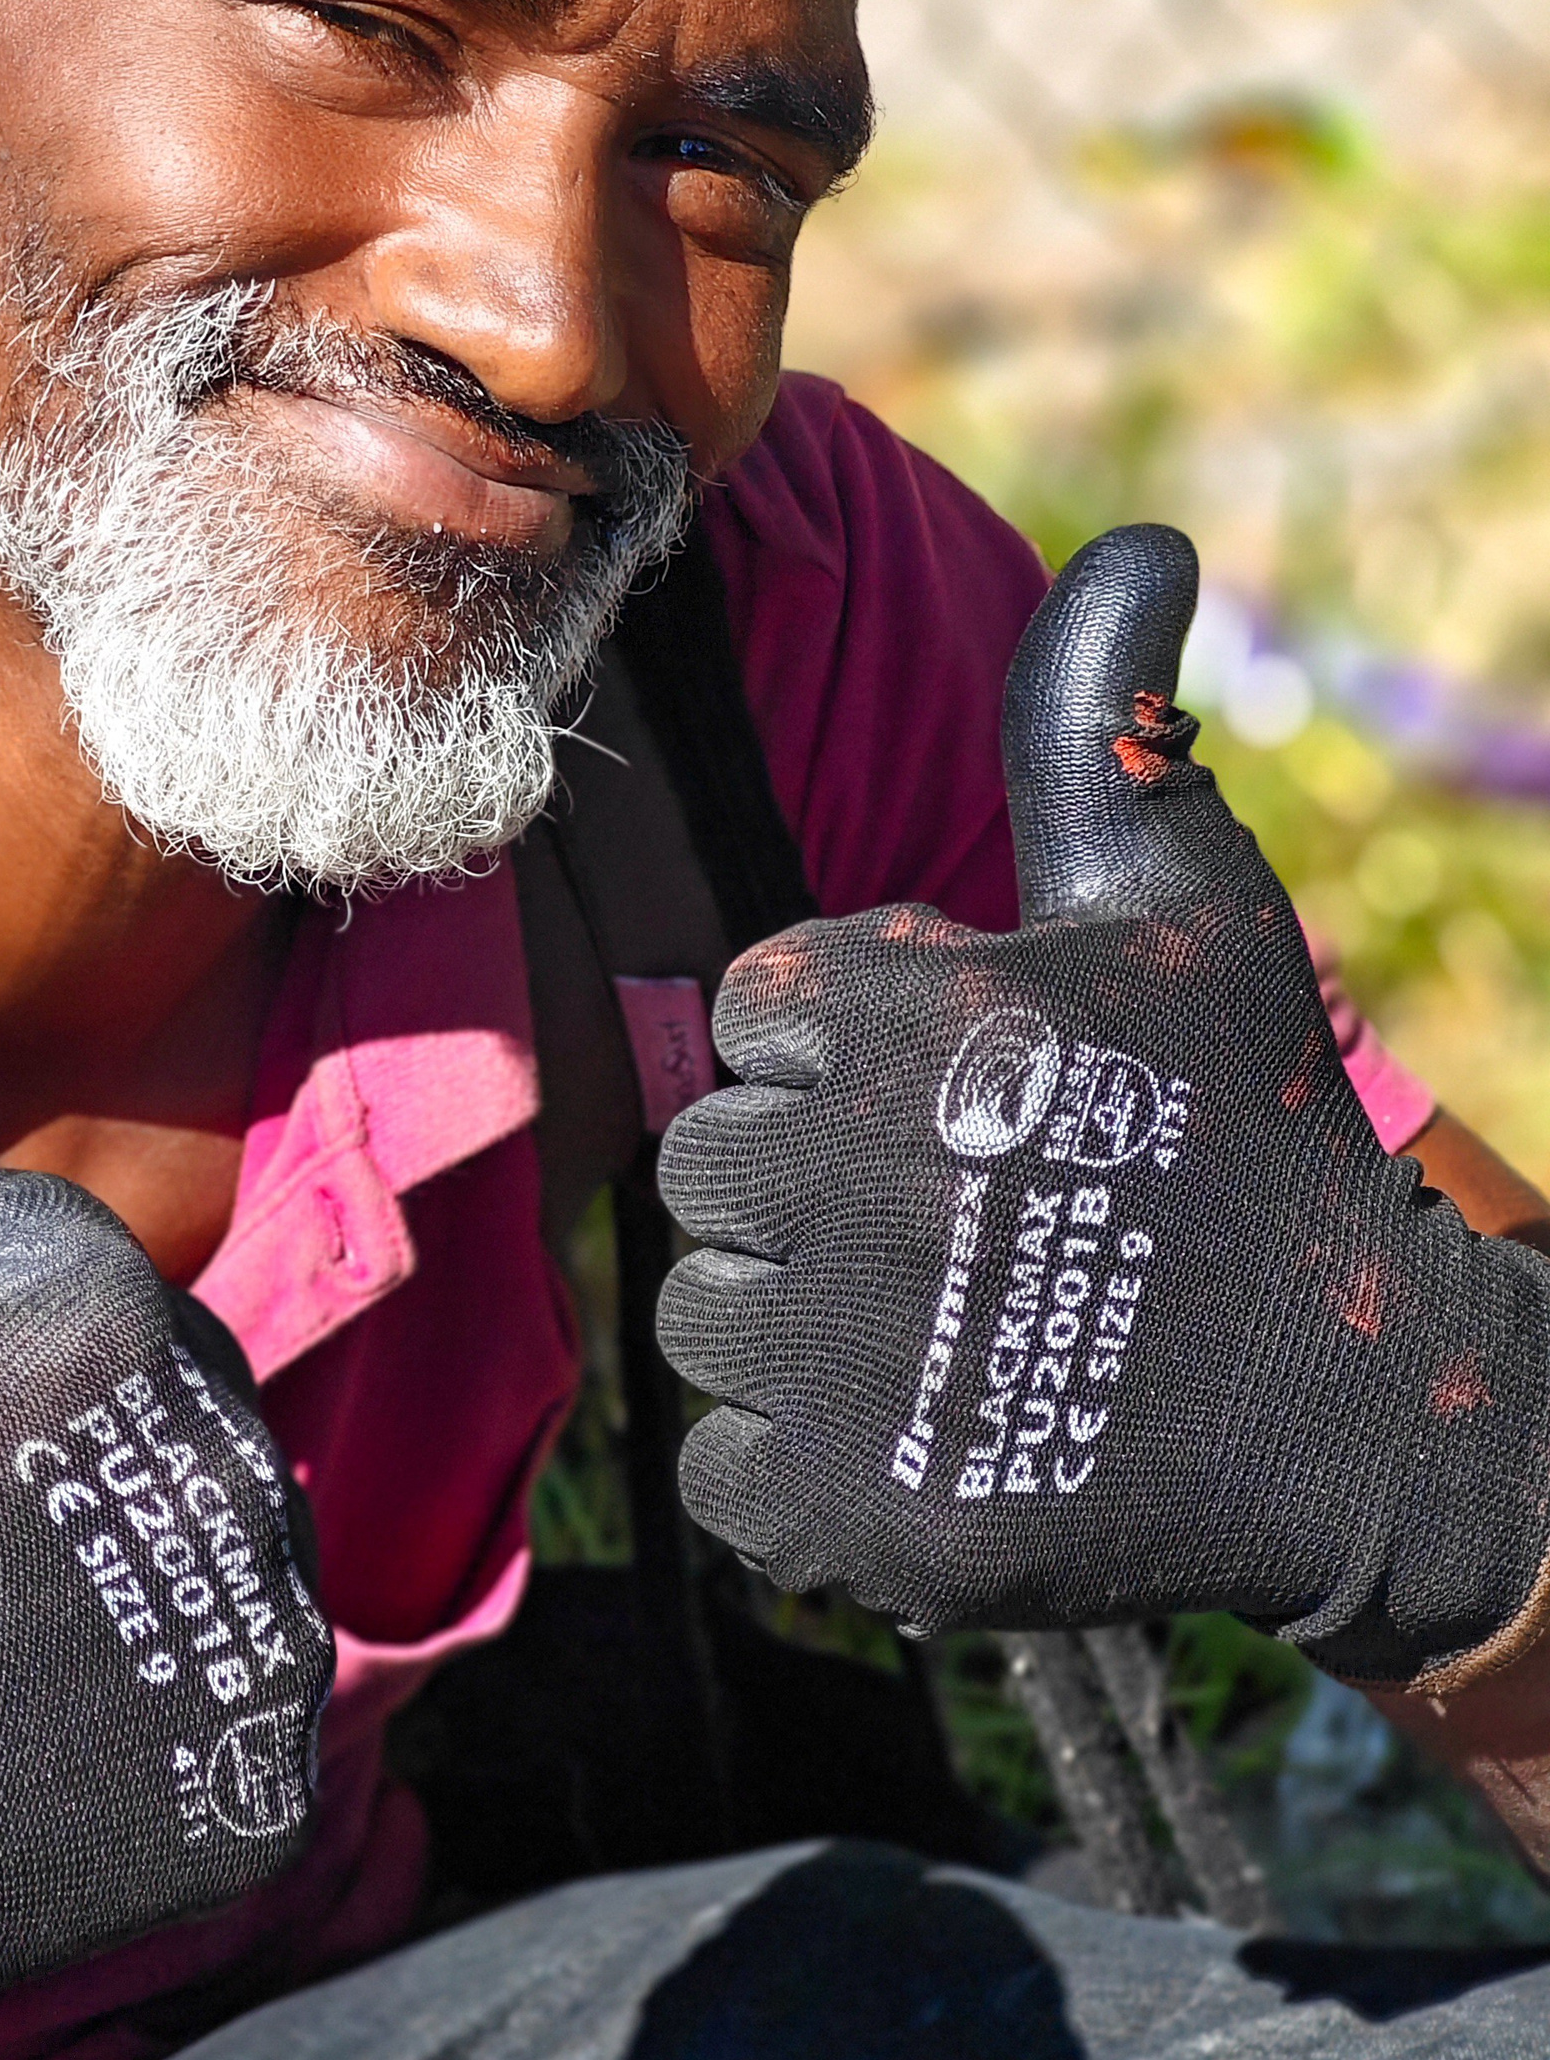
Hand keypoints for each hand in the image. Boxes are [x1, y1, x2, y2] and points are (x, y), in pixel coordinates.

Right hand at [0, 862, 332, 2059]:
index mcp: (95, 1316)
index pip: (44, 1255)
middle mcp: (219, 1470)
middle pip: (144, 1383)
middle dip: (29, 1427)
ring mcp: (254, 1651)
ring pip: (197, 1525)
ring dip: (100, 1552)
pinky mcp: (259, 1794)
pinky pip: (231, 1688)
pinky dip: (148, 1705)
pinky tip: (12, 1733)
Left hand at [656, 525, 1549, 1691]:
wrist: (1350, 1405)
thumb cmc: (1244, 1124)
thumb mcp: (1180, 899)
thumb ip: (1098, 727)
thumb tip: (1139, 543)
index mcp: (907, 1016)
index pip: (757, 1016)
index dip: (856, 1057)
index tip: (966, 1098)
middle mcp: (857, 1179)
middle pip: (710, 1168)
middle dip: (814, 1182)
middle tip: (952, 1220)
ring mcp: (850, 1361)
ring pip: (709, 1317)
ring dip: (802, 1321)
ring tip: (946, 1322)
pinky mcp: (853, 1516)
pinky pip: (729, 1470)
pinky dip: (804, 1463)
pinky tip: (925, 1427)